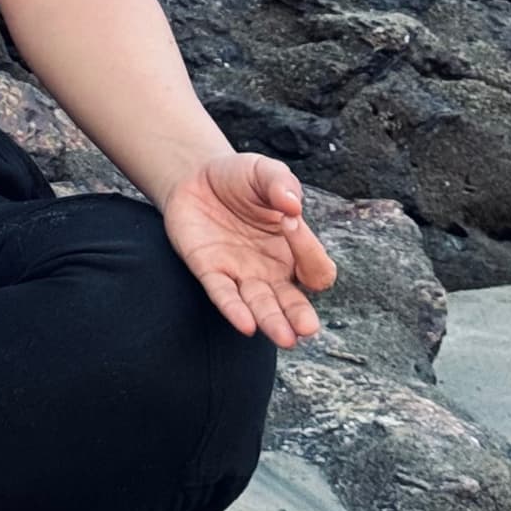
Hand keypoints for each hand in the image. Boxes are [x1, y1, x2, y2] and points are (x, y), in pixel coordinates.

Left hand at [160, 152, 336, 348]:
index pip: (316, 267)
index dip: (308, 249)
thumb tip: (293, 206)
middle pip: (292, 302)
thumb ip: (280, 183)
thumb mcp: (262, 171)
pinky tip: (245, 324)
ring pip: (260, 306)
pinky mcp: (210, 271)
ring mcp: (241, 273)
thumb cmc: (239, 178)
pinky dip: (234, 310)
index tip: (289, 220)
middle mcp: (271, 269)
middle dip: (300, 316)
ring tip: (286, 338)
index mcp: (294, 249)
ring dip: (271, 321)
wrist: (194, 177)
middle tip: (307, 328)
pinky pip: (223, 295)